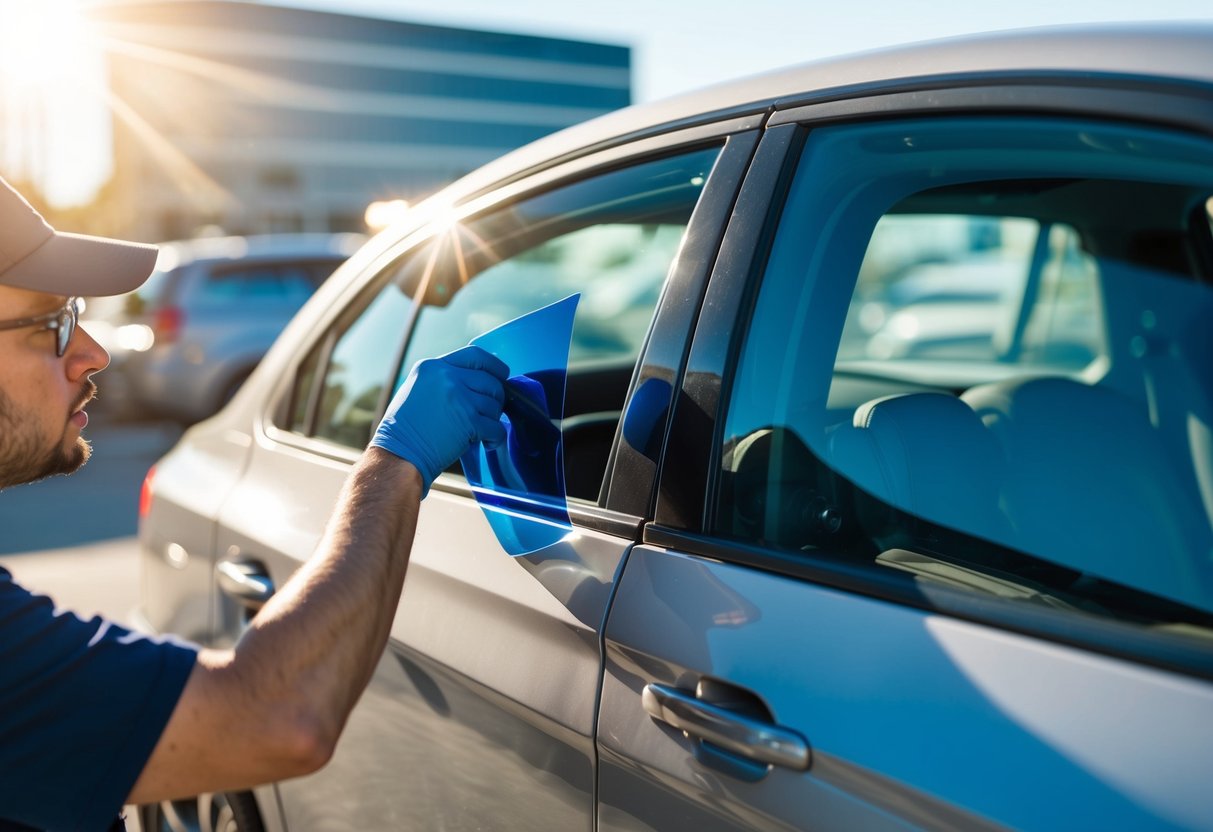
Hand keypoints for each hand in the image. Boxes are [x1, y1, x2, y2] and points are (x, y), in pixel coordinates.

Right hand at [371, 346, 507, 494]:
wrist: (397, 455)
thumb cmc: (405, 430)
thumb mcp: (418, 390)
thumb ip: (444, 380)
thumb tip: (477, 381)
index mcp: (433, 367)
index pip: (475, 355)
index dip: (494, 366)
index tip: (502, 375)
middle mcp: (447, 377)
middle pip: (490, 381)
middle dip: (495, 399)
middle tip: (487, 414)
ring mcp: (459, 398)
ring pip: (495, 405)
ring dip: (492, 420)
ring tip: (481, 431)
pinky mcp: (468, 421)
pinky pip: (496, 427)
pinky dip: (496, 438)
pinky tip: (488, 443)